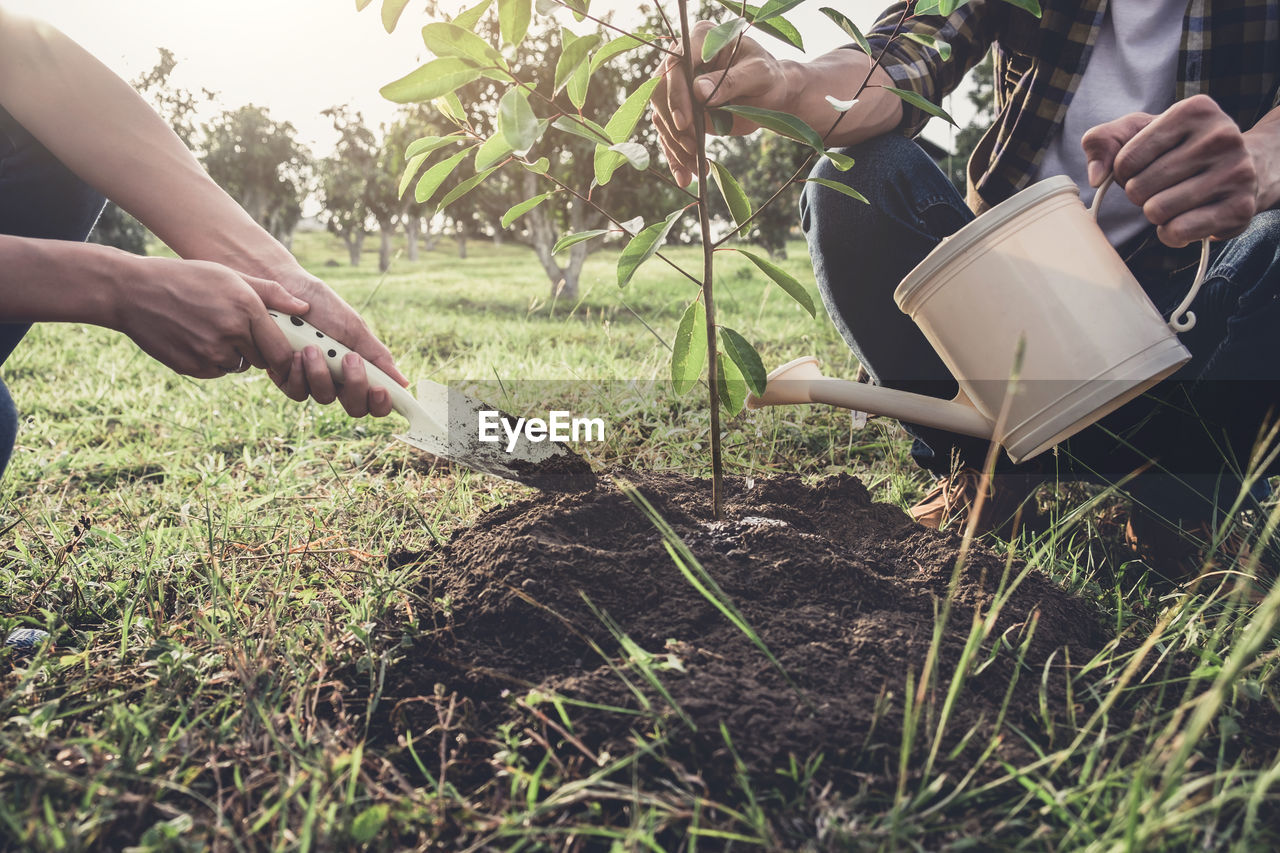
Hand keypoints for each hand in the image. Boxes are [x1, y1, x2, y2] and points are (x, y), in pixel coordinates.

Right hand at [116, 257, 305, 379]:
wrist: (133, 291)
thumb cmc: (187, 278)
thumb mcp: (230, 276)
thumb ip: (271, 294)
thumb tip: (304, 309)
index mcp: (247, 310)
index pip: (281, 350)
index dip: (284, 353)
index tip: (280, 349)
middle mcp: (232, 334)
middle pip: (262, 360)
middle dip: (258, 350)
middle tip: (239, 331)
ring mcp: (210, 353)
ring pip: (238, 366)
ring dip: (234, 355)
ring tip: (212, 328)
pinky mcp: (192, 367)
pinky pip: (216, 371)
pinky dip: (212, 361)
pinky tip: (196, 337)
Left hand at [255, 265, 401, 418]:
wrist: (287, 290)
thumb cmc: (324, 306)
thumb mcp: (355, 329)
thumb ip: (378, 357)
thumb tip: (403, 382)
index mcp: (360, 370)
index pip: (376, 400)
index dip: (381, 403)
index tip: (381, 390)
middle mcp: (338, 381)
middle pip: (355, 407)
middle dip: (355, 386)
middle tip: (350, 359)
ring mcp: (313, 381)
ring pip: (325, 398)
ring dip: (321, 374)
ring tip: (313, 347)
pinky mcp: (288, 378)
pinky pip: (298, 392)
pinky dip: (300, 374)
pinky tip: (296, 353)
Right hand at [652, 20, 791, 186]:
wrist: (771, 94)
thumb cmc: (769, 78)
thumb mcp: (760, 75)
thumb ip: (732, 80)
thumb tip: (699, 91)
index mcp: (701, 39)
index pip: (676, 65)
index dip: (676, 94)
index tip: (685, 122)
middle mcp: (682, 60)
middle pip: (661, 94)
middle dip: (674, 127)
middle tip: (692, 151)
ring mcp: (677, 87)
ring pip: (662, 118)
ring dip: (675, 148)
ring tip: (693, 171)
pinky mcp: (679, 111)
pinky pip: (670, 134)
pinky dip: (676, 157)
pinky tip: (685, 176)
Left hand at [1081, 95, 1260, 246]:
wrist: (1248, 166)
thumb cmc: (1181, 148)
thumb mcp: (1140, 131)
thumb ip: (1103, 141)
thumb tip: (1095, 177)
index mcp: (1194, 111)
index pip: (1126, 160)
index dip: (1123, 173)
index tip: (1142, 168)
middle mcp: (1221, 137)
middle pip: (1139, 188)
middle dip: (1140, 193)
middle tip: (1161, 186)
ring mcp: (1235, 173)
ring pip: (1156, 211)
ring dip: (1155, 213)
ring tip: (1174, 199)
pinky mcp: (1239, 208)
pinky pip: (1178, 232)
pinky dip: (1170, 233)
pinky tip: (1185, 218)